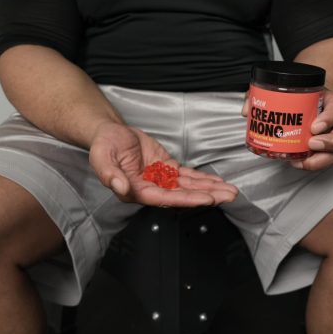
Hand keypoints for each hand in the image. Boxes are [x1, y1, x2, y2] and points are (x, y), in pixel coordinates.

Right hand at [88, 122, 237, 206]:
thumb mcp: (102, 158)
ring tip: (230, 191)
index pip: (165, 198)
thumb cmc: (104, 146)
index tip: (206, 199)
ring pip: (189, 186)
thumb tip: (122, 188)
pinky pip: (187, 175)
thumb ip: (110, 175)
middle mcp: (151, 188)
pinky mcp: (167, 168)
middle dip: (207, 196)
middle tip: (229, 196)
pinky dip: (203, 179)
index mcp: (136, 190)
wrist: (110, 134)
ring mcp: (161, 179)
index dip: (187, 199)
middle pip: (183, 195)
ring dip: (210, 189)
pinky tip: (217, 182)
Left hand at [292, 90, 332, 170]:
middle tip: (312, 144)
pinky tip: (299, 162)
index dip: (328, 118)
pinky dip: (313, 163)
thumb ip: (289, 98)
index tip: (314, 127)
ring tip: (303, 160)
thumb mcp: (300, 95)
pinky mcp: (332, 151)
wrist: (311, 109)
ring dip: (322, 159)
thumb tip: (265, 102)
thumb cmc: (306, 102)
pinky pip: (329, 160)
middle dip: (330, 141)